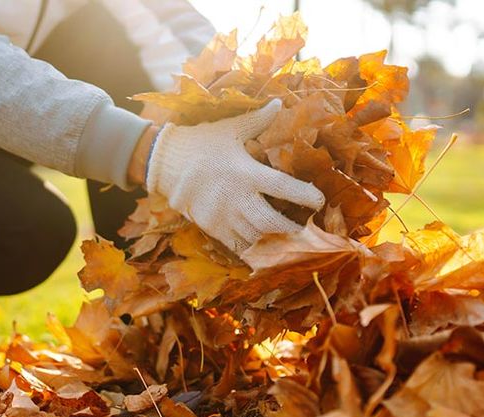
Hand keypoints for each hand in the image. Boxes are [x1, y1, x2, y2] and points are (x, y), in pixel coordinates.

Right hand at [145, 99, 324, 253]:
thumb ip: (257, 121)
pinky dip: (250, 246)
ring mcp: (224, 215)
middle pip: (272, 222)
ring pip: (256, 236)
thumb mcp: (230, 129)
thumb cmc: (200, 143)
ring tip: (281, 235)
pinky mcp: (212, 227)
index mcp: (247, 172)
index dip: (305, 196)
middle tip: (301, 227)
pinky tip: (258, 242)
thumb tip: (279, 103)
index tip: (319, 202)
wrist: (164, 163)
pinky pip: (236, 245)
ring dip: (271, 237)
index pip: (284, 187)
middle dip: (290, 227)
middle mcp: (237, 197)